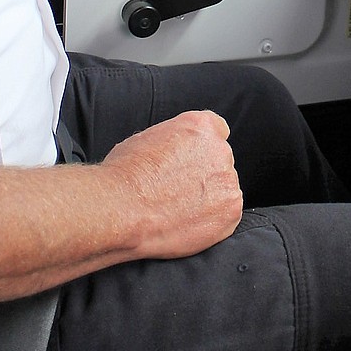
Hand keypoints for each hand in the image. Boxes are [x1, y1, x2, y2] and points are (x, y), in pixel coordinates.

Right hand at [99, 110, 243, 258]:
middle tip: (177, 192)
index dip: (203, 148)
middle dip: (204, 176)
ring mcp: (227, 181)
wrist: (121, 209)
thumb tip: (175, 152)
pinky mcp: (230, 211)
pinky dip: (211, 222)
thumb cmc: (124, 176)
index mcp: (200, 126)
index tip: (193, 162)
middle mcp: (219, 149)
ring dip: (208, 200)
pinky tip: (185, 224)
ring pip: (224, 190)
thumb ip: (173, 141)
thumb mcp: (146, 139)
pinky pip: (226, 216)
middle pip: (220, 162)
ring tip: (176, 211)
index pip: (217, 130)